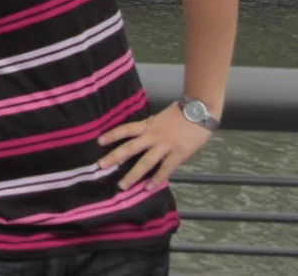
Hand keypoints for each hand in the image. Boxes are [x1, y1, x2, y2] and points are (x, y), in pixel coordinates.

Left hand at [96, 102, 213, 190]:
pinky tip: (148, 188)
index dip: (112, 135)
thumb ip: (150, 126)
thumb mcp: (160, 117)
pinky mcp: (178, 154)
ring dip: (133, 175)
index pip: (126, 129)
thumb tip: (139, 132)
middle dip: (114, 157)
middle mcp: (153, 136)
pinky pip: (165, 169)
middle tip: (100, 166)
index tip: (99, 141)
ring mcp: (165, 146)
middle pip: (130, 147)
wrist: (200, 111)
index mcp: (148, 125)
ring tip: (122, 185)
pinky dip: (157, 179)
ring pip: (145, 162)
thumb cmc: (181, 113)